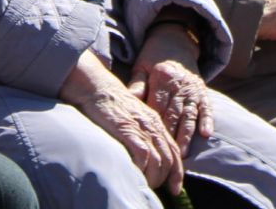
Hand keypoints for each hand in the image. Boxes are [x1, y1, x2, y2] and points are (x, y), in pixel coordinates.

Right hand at [61, 51, 185, 192]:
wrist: (99, 88)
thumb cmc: (112, 104)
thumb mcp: (134, 117)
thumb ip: (143, 132)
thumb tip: (146, 155)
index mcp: (156, 123)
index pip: (173, 151)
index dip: (177, 172)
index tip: (174, 188)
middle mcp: (153, 126)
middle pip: (169, 158)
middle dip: (165, 178)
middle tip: (155, 187)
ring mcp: (142, 128)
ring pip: (159, 160)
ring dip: (153, 177)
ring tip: (144, 184)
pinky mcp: (129, 130)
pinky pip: (143, 155)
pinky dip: (142, 168)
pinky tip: (135, 173)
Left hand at [127, 46, 213, 151]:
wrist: (175, 39)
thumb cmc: (153, 58)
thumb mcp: (141, 67)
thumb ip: (136, 86)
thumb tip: (129, 102)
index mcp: (162, 77)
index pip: (157, 106)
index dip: (154, 125)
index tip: (149, 142)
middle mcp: (179, 83)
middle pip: (174, 114)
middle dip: (170, 136)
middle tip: (164, 155)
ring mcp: (192, 88)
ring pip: (189, 115)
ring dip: (186, 135)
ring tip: (182, 154)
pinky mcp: (202, 90)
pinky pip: (207, 107)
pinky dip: (207, 120)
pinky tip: (206, 134)